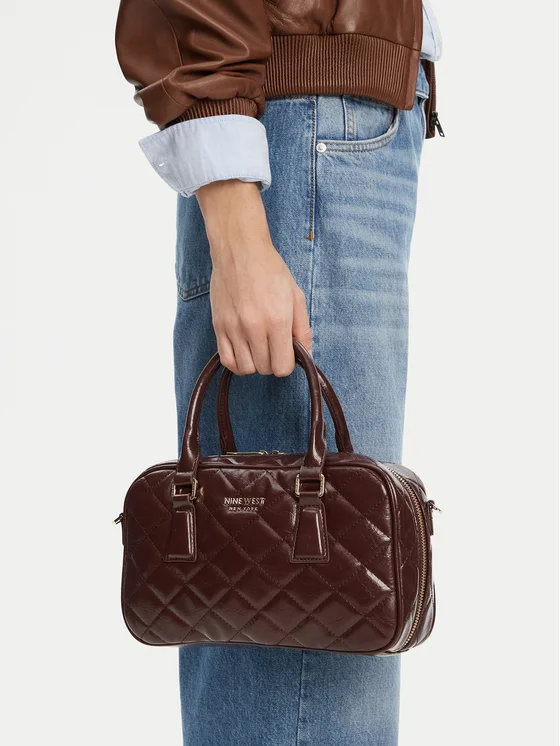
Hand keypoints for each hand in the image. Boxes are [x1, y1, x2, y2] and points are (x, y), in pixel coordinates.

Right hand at [196, 179, 311, 375]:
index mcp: (277, 321)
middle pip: (265, 368)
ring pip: (246, 368)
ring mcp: (233, 328)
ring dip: (255, 363)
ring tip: (259, 348)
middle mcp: (254, 328)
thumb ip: (303, 328)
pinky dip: (237, 363)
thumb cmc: (271, 270)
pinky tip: (244, 353)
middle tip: (274, 346)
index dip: (287, 364)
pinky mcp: (218, 326)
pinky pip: (227, 360)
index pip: (282, 367)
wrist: (240, 250)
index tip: (287, 354)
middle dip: (273, 362)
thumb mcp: (296, 296)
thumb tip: (307, 354)